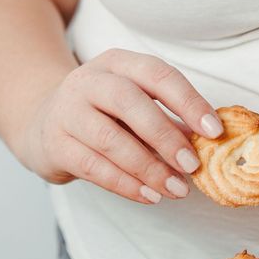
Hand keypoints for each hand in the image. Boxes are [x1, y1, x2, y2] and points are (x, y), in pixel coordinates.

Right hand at [11, 48, 222, 204]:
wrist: (43, 122)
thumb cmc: (103, 114)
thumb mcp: (133, 105)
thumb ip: (168, 119)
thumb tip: (210, 144)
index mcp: (117, 63)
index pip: (157, 74)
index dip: (188, 101)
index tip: (214, 131)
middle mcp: (88, 81)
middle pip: (129, 102)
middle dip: (166, 136)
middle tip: (192, 165)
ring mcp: (67, 111)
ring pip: (110, 140)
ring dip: (148, 168)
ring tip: (176, 189)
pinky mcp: (55, 144)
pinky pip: (94, 168)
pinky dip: (126, 185)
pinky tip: (149, 196)